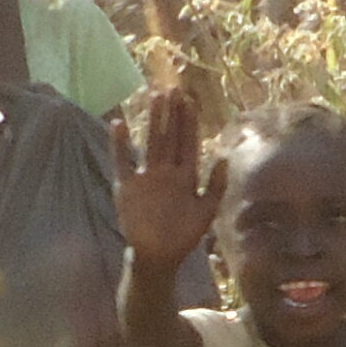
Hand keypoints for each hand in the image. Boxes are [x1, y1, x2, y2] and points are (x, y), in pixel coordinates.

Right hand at [111, 85, 222, 268]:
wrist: (159, 257)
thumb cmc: (184, 235)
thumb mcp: (207, 211)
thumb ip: (217, 185)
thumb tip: (226, 156)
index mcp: (187, 175)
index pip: (188, 142)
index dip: (189, 122)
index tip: (190, 100)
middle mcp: (167, 171)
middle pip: (170, 136)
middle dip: (172, 114)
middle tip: (172, 89)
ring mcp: (147, 176)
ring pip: (151, 142)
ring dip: (153, 120)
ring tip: (155, 97)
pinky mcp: (128, 186)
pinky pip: (123, 161)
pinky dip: (120, 144)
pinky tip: (119, 124)